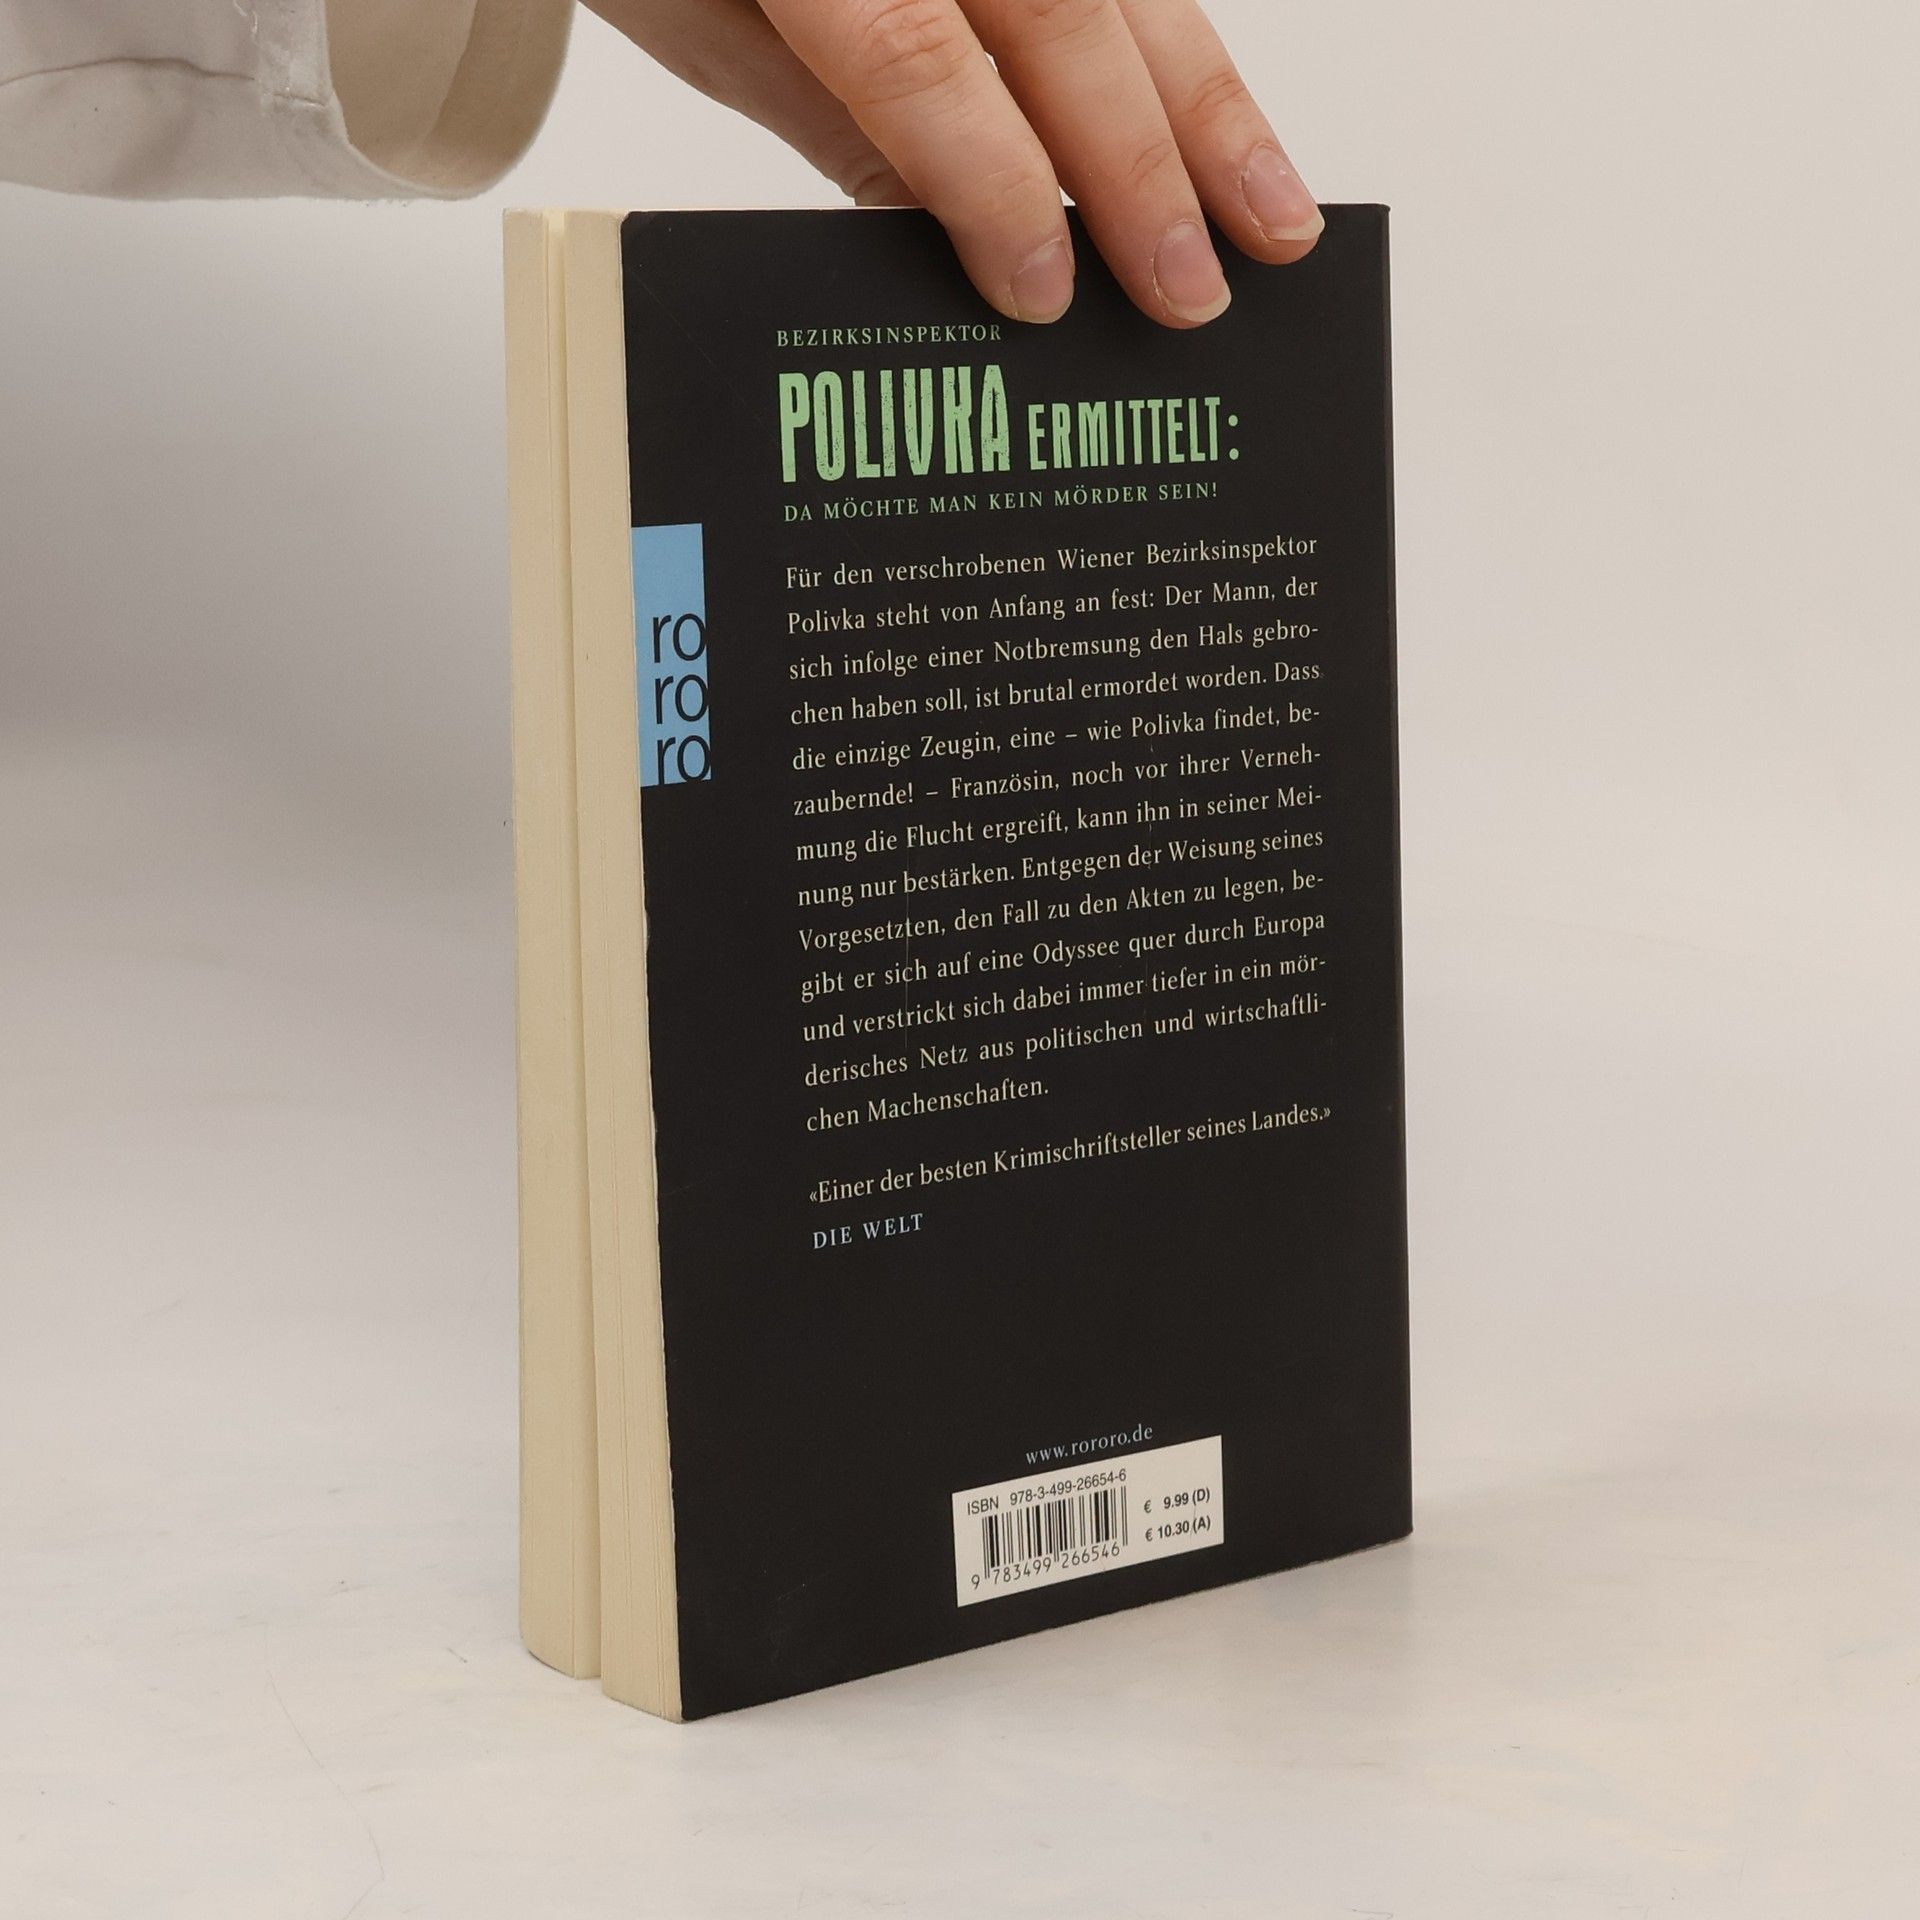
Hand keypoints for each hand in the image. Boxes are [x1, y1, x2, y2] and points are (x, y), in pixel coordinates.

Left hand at [586, 0, 1321, 327]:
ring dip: (1208, 105)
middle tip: (1192, 294)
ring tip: (1272, 217)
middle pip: (1055, 11)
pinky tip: (1225, 120)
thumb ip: (845, 119)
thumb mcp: (711, 20)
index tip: (1044, 296)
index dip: (990, 182)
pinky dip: (1179, 41)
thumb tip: (968, 240)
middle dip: (1138, 166)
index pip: (914, 54)